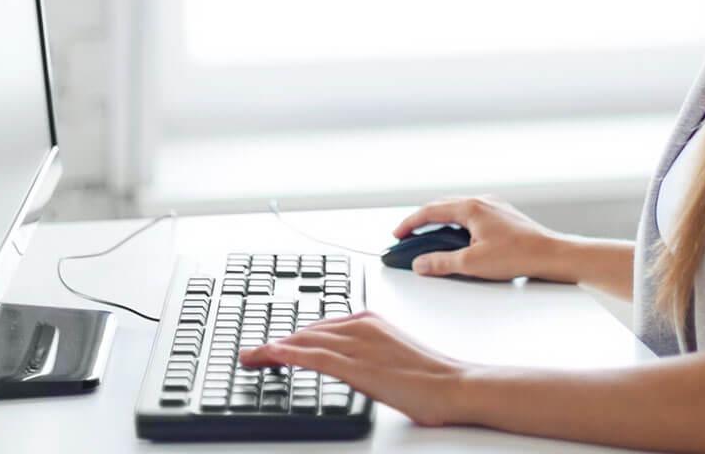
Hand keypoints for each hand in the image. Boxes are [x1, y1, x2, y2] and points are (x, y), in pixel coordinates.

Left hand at [238, 311, 465, 425]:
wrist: (453, 384)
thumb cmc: (429, 375)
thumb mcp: (391, 354)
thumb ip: (366, 352)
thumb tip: (346, 364)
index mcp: (368, 320)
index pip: (319, 328)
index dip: (292, 338)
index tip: (272, 346)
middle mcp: (360, 326)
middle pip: (306, 332)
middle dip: (276, 343)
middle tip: (252, 354)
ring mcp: (358, 344)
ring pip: (304, 343)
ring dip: (273, 349)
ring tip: (251, 357)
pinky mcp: (358, 366)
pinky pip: (316, 358)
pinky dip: (291, 355)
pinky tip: (274, 357)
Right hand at [393, 194, 577, 281]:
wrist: (552, 255)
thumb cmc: (517, 256)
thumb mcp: (472, 263)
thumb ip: (441, 262)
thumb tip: (420, 263)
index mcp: (470, 207)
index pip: (430, 211)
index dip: (410, 223)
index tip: (398, 234)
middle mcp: (481, 201)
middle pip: (442, 206)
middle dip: (422, 220)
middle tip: (408, 236)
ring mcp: (493, 206)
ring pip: (458, 209)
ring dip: (440, 221)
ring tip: (430, 238)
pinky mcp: (503, 215)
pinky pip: (472, 214)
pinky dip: (457, 223)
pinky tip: (459, 238)